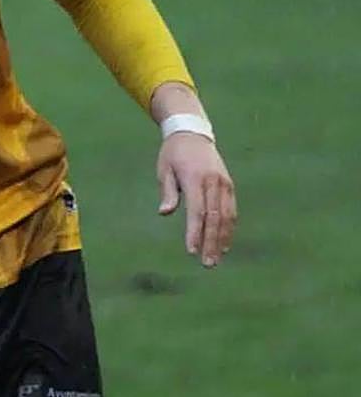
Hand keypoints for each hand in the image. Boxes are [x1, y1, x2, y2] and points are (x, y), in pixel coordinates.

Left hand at [157, 132, 236, 267]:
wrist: (192, 133)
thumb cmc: (173, 154)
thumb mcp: (164, 169)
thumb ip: (167, 191)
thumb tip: (164, 213)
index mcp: (195, 178)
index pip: (197, 211)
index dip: (195, 232)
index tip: (191, 250)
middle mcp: (213, 182)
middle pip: (214, 218)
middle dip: (211, 242)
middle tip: (207, 263)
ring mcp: (224, 184)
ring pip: (226, 217)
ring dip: (222, 239)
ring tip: (216, 258)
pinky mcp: (229, 185)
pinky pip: (231, 210)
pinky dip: (229, 228)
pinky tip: (224, 243)